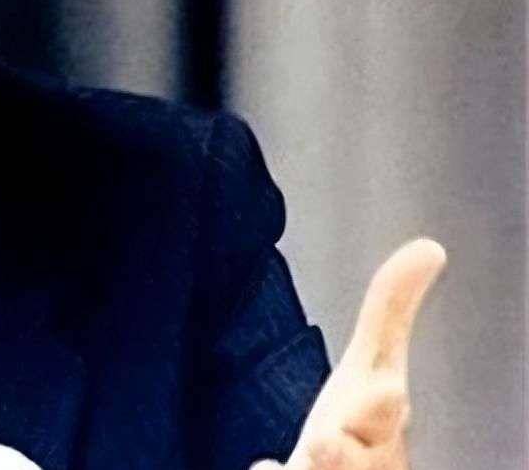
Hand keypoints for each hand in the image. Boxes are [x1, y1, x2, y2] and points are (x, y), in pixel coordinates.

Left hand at [252, 238, 445, 469]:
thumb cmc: (361, 429)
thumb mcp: (371, 367)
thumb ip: (390, 311)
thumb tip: (430, 247)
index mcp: (378, 425)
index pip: (383, 416)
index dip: (380, 408)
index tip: (382, 392)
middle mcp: (360, 461)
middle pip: (357, 463)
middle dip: (345, 454)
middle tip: (326, 440)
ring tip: (292, 461)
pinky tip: (264, 468)